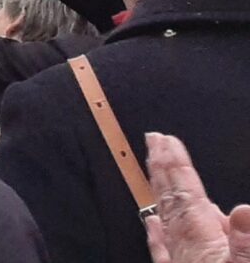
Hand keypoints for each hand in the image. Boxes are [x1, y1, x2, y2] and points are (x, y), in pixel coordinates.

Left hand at [145, 133, 249, 262]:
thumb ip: (247, 241)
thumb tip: (245, 211)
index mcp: (199, 240)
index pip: (185, 192)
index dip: (176, 164)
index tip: (167, 141)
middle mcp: (183, 247)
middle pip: (170, 198)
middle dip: (163, 167)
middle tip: (153, 141)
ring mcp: (179, 261)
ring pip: (166, 218)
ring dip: (161, 190)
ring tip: (155, 170)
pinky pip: (162, 248)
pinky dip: (157, 231)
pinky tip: (152, 224)